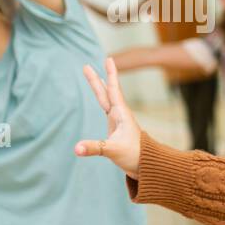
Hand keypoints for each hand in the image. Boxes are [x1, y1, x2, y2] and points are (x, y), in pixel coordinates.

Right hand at [76, 57, 142, 178]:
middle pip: (105, 92)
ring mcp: (118, 122)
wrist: (147, 166)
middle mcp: (120, 115)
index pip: (113, 90)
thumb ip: (94, 148)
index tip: (109, 58)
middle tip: (86, 65)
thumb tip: (76, 149)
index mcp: (121, 114)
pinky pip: (106, 111)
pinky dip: (101, 102)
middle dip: (96, 79)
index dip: (110, 74)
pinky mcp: (116, 130)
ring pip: (105, 100)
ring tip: (92, 75)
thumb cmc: (135, 156)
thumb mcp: (113, 150)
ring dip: (98, 88)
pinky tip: (101, 100)